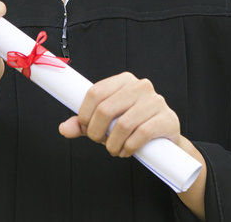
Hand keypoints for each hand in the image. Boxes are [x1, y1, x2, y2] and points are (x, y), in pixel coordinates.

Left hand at [58, 72, 180, 157]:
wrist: (163, 138)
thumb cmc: (132, 125)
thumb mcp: (105, 122)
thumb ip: (83, 124)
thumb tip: (64, 128)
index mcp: (123, 80)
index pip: (95, 92)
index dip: (84, 114)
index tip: (85, 127)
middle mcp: (140, 86)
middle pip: (106, 109)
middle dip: (96, 132)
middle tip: (99, 141)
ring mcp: (156, 101)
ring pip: (123, 124)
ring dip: (113, 144)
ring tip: (114, 149)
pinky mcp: (166, 118)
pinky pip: (141, 134)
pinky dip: (129, 147)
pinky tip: (127, 150)